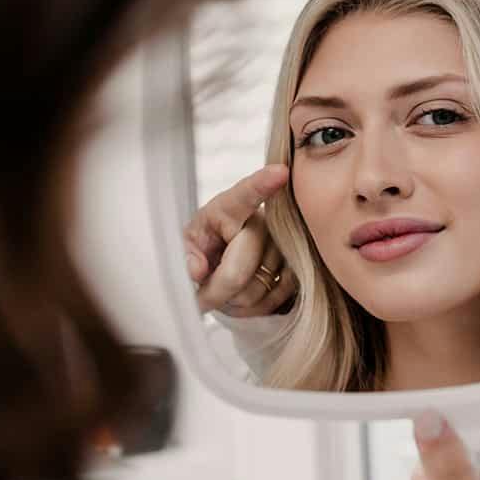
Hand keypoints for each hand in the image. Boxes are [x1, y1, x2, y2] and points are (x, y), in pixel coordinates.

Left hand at [184, 164, 294, 316]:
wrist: (220, 270)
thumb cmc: (200, 252)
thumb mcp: (182, 248)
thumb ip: (183, 256)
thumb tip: (196, 269)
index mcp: (228, 208)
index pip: (245, 194)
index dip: (263, 184)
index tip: (279, 172)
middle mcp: (262, 221)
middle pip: (240, 267)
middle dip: (218, 290)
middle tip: (203, 294)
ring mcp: (284, 245)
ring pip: (258, 287)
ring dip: (237, 301)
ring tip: (225, 290)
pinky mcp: (297, 268)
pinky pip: (276, 297)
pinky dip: (255, 307)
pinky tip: (243, 298)